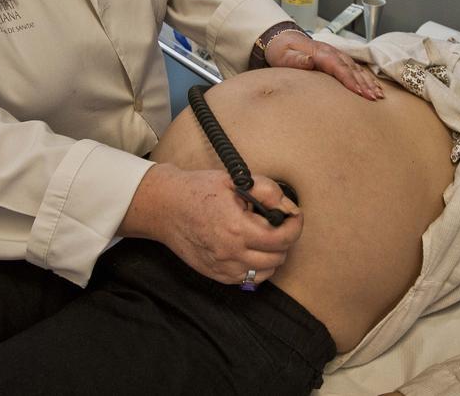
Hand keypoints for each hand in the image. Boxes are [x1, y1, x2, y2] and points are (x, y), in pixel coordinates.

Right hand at [119, 163, 302, 284]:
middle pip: (278, 257)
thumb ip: (266, 191)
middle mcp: (231, 254)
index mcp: (237, 229)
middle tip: (277, 222)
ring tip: (264, 236)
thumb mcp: (234, 180)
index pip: (283, 238)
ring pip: (265, 272)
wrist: (164, 207)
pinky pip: (248, 279)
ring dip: (272, 255)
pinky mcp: (216, 275)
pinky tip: (250, 249)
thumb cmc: (197, 191)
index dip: (295, 225)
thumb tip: (288, 206)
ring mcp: (223, 268)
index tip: (294, 215)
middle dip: (285, 239)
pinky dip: (256, 267)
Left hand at [265, 31, 384, 99]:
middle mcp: (331, 53)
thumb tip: (309, 60)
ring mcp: (336, 55)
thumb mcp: (283, 56)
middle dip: (365, 83)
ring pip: (356, 68)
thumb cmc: (282, 51)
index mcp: (320, 53)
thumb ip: (296, 60)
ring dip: (368, 81)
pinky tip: (373, 86)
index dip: (350, 80)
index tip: (360, 92)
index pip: (339, 67)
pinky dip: (365, 78)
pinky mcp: (337, 59)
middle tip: (374, 98)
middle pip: (352, 69)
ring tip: (378, 95)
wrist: (282, 39)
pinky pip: (354, 68)